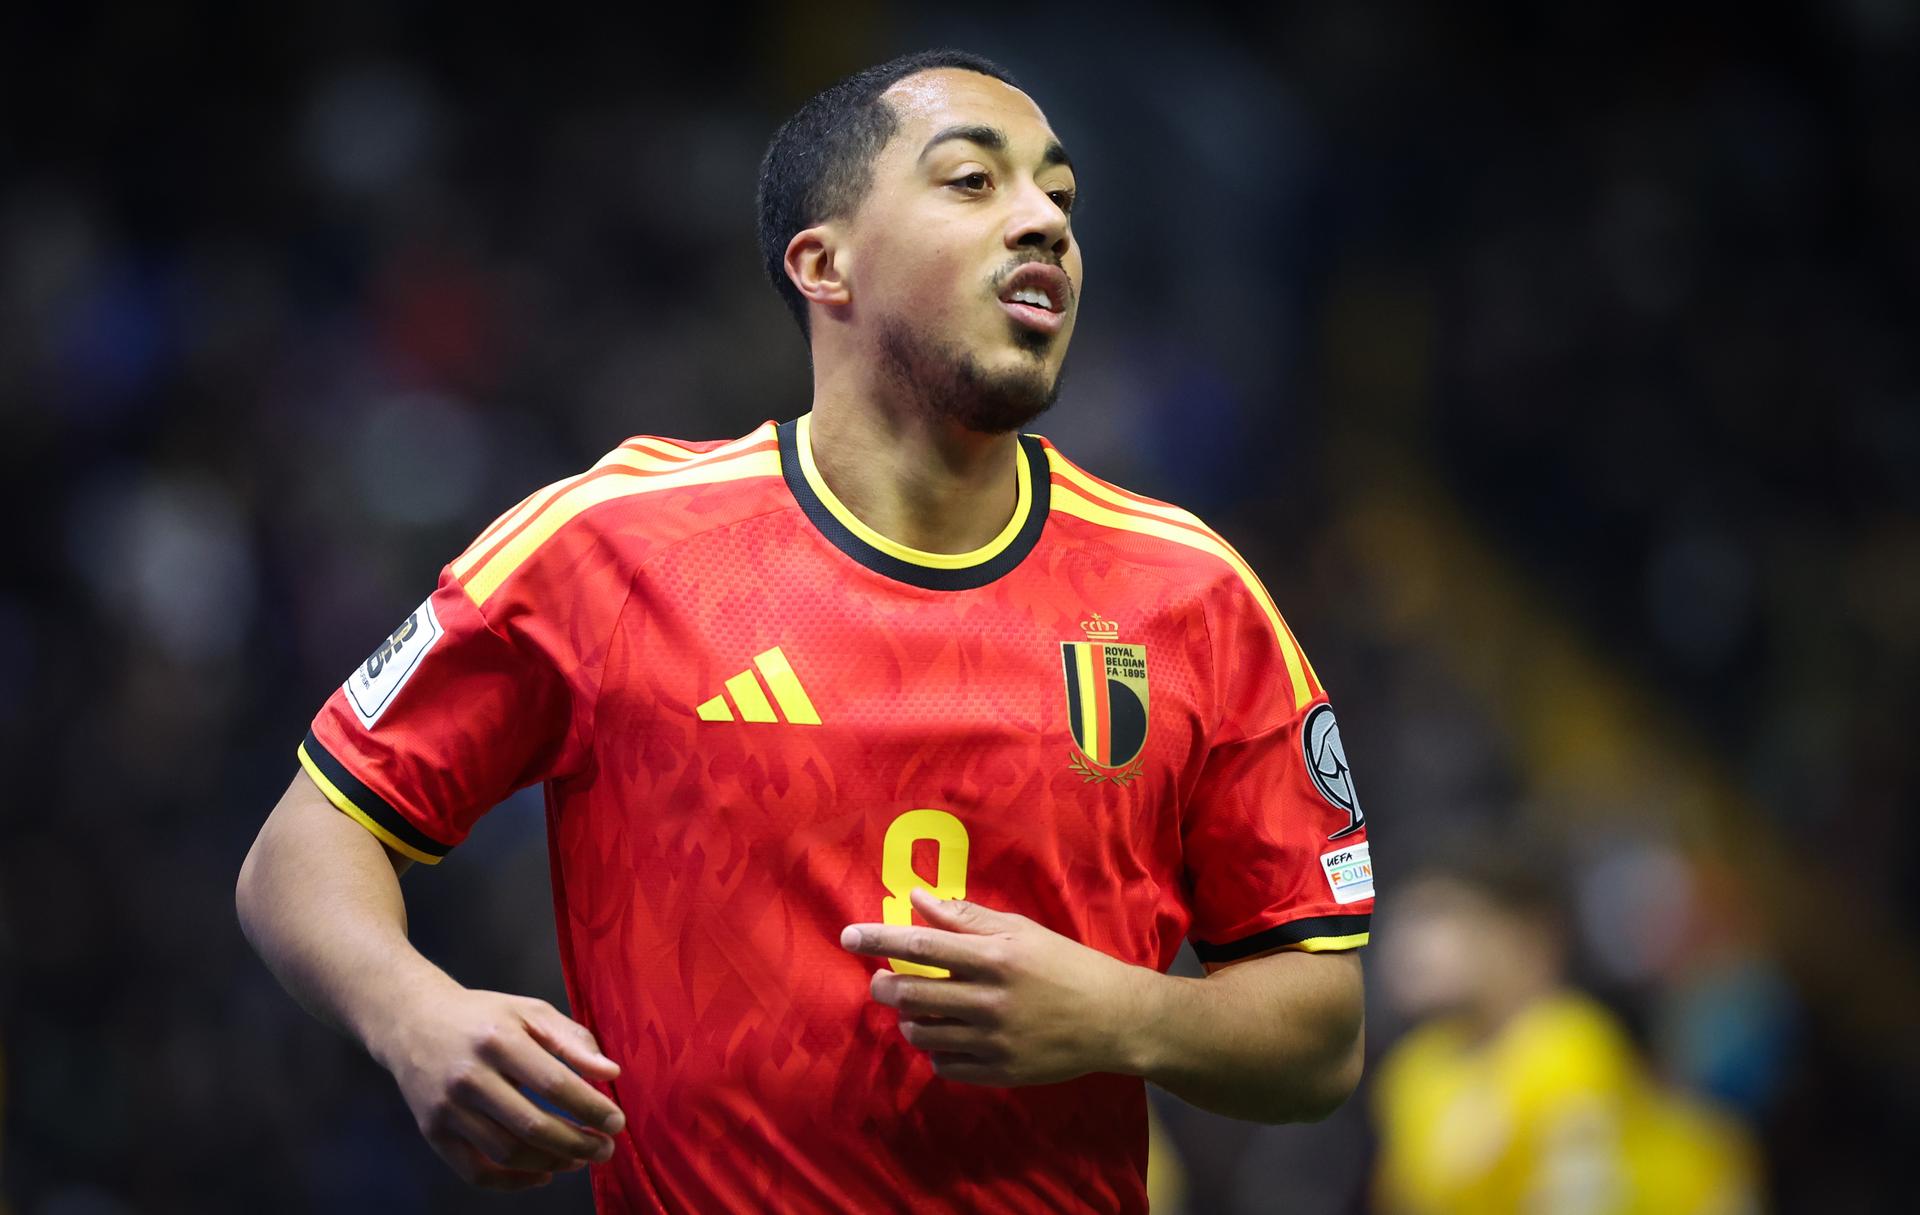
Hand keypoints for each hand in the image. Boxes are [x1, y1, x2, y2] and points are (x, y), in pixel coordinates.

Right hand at [370, 984, 626, 1190]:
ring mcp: (447, 1108)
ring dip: (551, 1162)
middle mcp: (469, 1077)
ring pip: (506, 1153)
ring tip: (580, 1159)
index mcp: (498, 1040)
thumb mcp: (530, 1012)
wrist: (412, 1021)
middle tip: (605, 1149)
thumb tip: (610, 1073)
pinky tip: (544, 1173)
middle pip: (531, 1125)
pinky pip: (475, 1172)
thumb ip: (572, 1039)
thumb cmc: (483, 1017)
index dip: (590, 1108)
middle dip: (577, 1143)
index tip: (617, 1122)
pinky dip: (513, 1183)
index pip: (553, 1083)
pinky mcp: (433, 1132)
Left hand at [839, 887, 1147, 1085]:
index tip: (847, 936)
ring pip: (923, 1033)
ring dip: (908, 1019)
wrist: (1112, 1020)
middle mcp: (991, 1000)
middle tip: (882, 982)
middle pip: (913, 994)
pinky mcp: (999, 1073)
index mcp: (995, 957)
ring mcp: (994, 1041)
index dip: (879, 939)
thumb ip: (966, 917)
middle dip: (885, 987)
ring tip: (918, 1009)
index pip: (922, 945)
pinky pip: (944, 1066)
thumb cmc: (1064, 965)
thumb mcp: (1020, 931)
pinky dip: (936, 1051)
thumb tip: (918, 898)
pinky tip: (948, 1036)